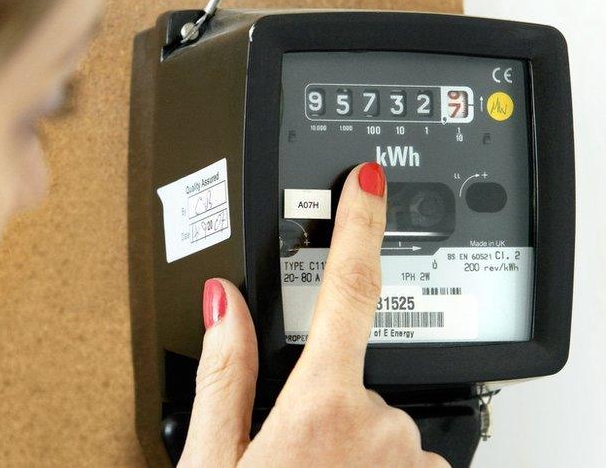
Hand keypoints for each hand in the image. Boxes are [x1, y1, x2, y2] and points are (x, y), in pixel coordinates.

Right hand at [179, 162, 448, 467]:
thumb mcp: (212, 457)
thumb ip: (223, 374)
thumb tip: (222, 303)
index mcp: (321, 406)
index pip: (347, 291)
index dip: (359, 227)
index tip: (368, 184)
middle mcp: (378, 425)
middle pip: (353, 373)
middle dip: (324, 394)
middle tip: (288, 444)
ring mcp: (411, 457)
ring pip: (378, 416)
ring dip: (348, 436)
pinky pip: (401, 450)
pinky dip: (375, 460)